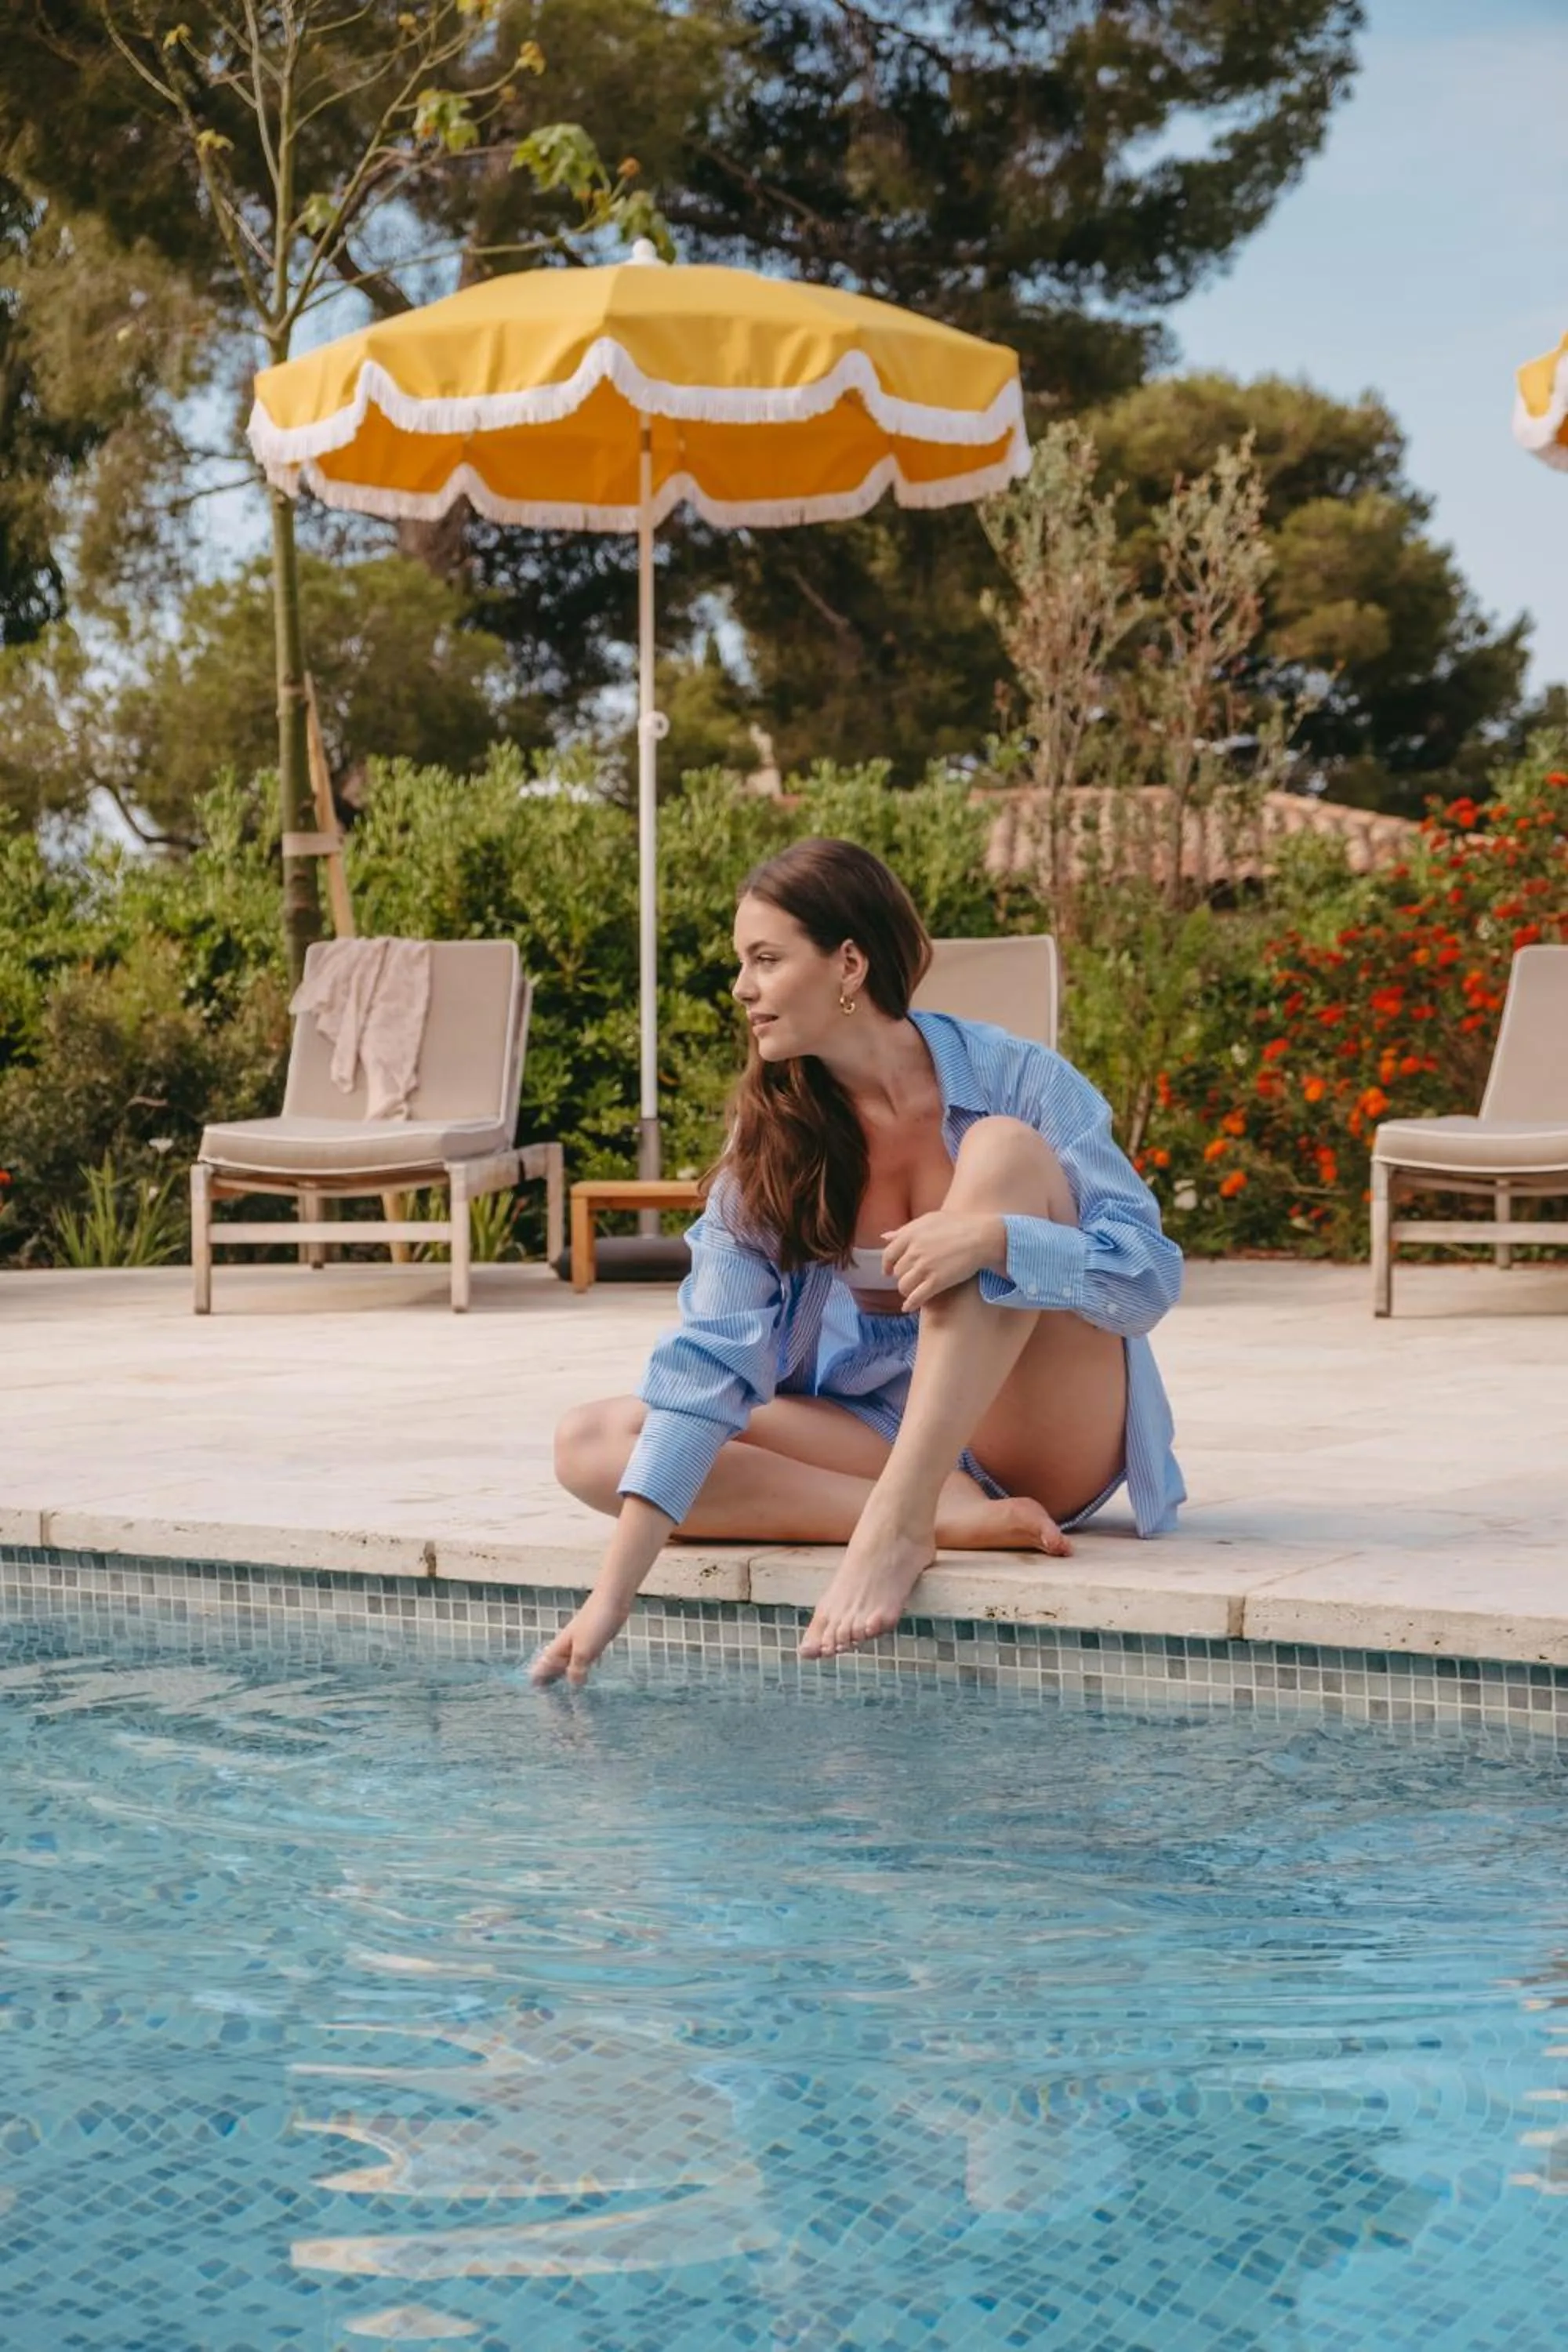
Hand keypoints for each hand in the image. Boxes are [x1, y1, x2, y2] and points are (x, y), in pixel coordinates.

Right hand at [530, 1586, 633, 1686]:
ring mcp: (580, 1645)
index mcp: (558, 1649)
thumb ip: (576, 1670)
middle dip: (551, 1681)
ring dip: (567, 1678)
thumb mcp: (583, 1651)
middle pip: (553, 1668)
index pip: (541, 1667)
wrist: (612, 1600)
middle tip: (552, 1701)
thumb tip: (573, 1685)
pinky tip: (586, 1678)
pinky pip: (583, 1662)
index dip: (538, 1681)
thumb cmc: (594, 1622)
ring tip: (567, 1694)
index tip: (538, 1696)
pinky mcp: (593, 1644)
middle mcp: (566, 1648)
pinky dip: (582, 1671)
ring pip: (568, 1665)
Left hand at [880, 1211, 1005, 1311]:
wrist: (982, 1236)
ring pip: (903, 1286)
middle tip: (910, 1279)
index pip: (888, 1255)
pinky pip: (916, 1297)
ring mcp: (924, 1267)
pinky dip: (910, 1304)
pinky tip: (909, 1308)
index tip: (888, 1272)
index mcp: (910, 1235)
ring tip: (913, 1291)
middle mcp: (914, 1252)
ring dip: (907, 1290)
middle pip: (897, 1272)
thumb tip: (884, 1237)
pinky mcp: (936, 1282)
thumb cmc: (959, 1224)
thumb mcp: (929, 1220)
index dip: (887, 1266)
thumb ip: (905, 1230)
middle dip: (902, 1276)